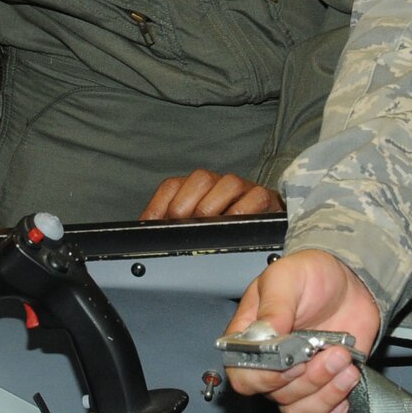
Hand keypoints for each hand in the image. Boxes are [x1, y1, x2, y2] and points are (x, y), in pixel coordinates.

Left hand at [139, 169, 281, 220]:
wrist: (267, 232)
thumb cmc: (224, 232)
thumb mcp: (191, 230)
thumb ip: (169, 227)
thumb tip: (143, 233)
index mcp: (196, 188)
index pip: (171, 186)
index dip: (158, 208)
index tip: (151, 227)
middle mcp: (218, 182)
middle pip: (199, 179)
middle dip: (186, 209)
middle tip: (185, 231)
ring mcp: (243, 187)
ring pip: (227, 183)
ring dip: (214, 209)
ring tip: (210, 230)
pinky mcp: (264, 197)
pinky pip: (254, 198)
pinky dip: (242, 213)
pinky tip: (234, 227)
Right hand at [224, 249, 381, 412]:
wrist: (350, 282)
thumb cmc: (312, 275)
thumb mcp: (287, 277)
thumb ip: (274, 305)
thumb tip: (265, 334)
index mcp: (250, 340)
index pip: (243, 378)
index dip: (269, 377)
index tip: (295, 360)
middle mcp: (270, 366)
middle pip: (277, 397)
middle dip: (311, 378)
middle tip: (332, 352)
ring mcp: (297, 381)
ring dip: (327, 393)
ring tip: (345, 363)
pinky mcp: (322, 391)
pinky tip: (343, 393)